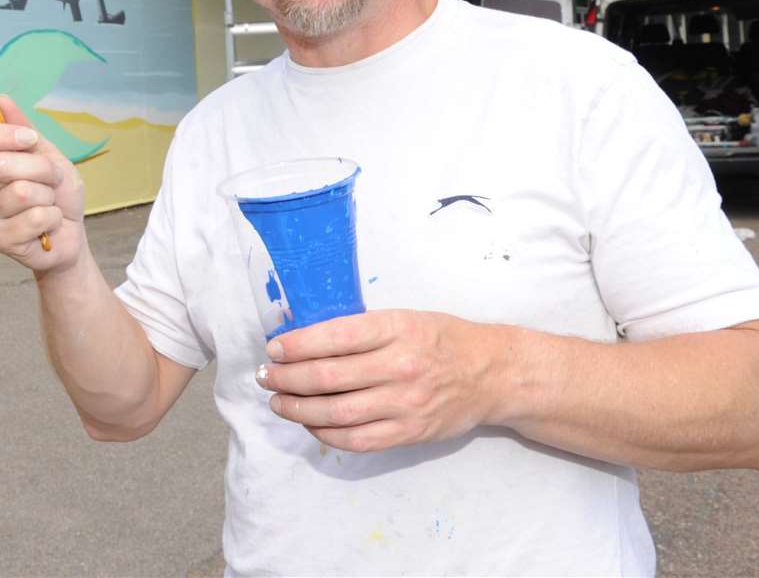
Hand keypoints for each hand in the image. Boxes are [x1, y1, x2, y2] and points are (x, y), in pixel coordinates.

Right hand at [0, 96, 84, 272]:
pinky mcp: (0, 240)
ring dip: (49, 196)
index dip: (2, 135)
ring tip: (48, 205)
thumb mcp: (48, 155)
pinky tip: (47, 226)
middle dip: (42, 169)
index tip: (30, 139)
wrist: (70, 234)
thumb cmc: (57, 195)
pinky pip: (36, 218)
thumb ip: (25, 129)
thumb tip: (1, 99)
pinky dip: (53, 218)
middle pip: (2, 164)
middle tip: (51, 181)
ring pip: (23, 192)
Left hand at [255, 309, 503, 451]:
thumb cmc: (441, 339)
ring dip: (298, 409)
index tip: (274, 349)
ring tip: (279, 402)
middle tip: (266, 377)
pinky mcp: (410, 432)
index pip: (334, 337)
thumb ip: (360, 329)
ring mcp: (405, 403)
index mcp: (396, 329)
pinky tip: (310, 424)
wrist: (492, 373)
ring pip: (336, 412)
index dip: (296, 345)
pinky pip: (357, 440)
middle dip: (286, 378)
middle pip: (327, 377)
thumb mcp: (403, 318)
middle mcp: (400, 366)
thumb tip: (303, 339)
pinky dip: (326, 433)